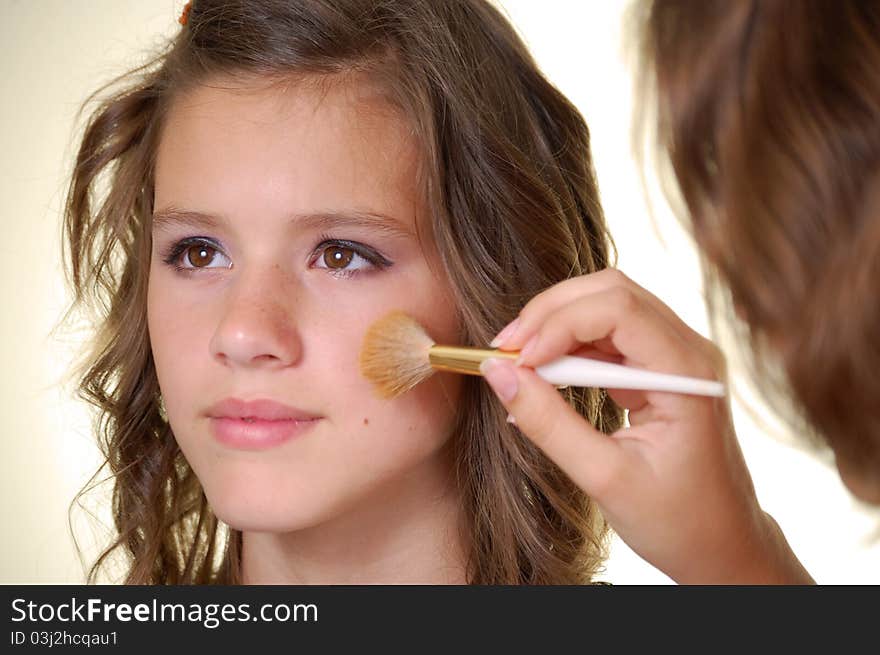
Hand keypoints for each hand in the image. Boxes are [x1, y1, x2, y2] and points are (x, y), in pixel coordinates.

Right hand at [483, 269, 811, 583]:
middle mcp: (689, 350)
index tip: (519, 360)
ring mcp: (675, 355)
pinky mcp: (658, 367)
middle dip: (551, 313)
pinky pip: (607, 336)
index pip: (619, 309)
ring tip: (517, 361)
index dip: (559, 323)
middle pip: (611, 292)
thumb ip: (548, 422)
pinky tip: (541, 374)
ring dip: (556, 325)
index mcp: (689, 372)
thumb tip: (499, 373)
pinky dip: (568, 347)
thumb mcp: (603, 477)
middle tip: (507, 350)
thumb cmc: (677, 521)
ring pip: (606, 306)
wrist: (722, 545)